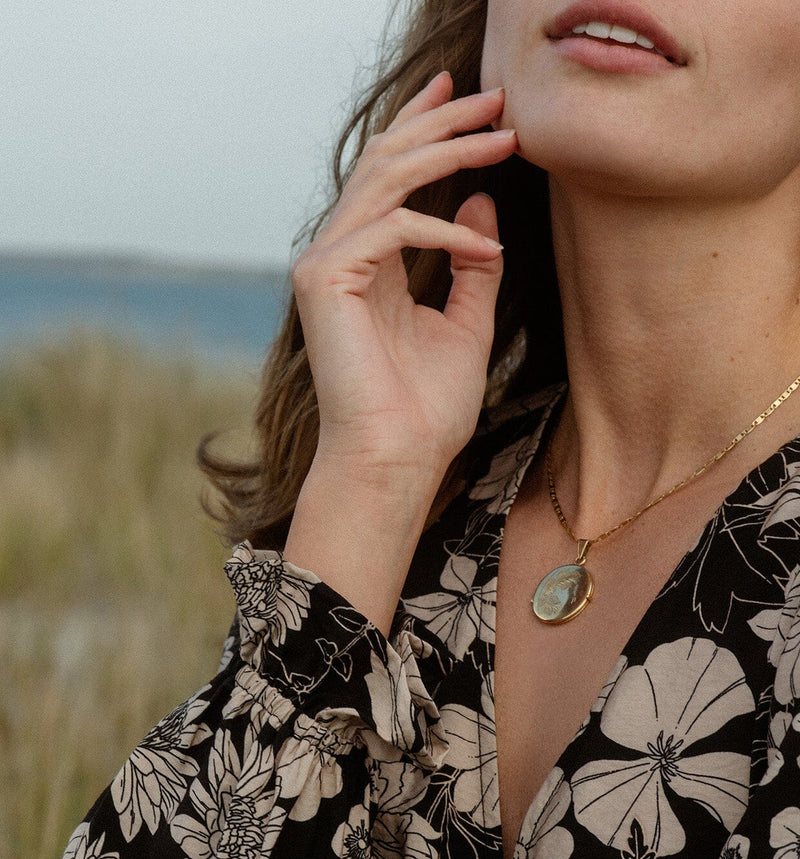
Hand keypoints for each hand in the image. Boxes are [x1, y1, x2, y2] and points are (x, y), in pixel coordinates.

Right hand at [291, 71, 516, 482]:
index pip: (391, 175)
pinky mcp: (323, 279)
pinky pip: (391, 229)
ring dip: (449, 152)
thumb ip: (471, 264)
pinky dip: (443, 232)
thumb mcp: (467, 324)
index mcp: (366, 262)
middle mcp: (339, 254)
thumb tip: (479, 200)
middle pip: (385, 160)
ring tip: (506, 139)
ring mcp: (323, 263)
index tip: (472, 101)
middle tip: (498, 98)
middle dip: (442, 122)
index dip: (428, 129)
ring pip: (385, 178)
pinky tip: (484, 248)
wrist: (399, 460)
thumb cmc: (427, 409)